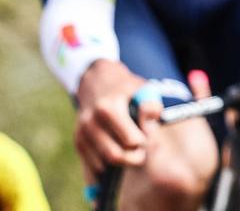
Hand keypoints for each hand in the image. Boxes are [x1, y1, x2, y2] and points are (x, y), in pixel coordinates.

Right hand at [73, 60, 155, 177]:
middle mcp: (91, 122)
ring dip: (121, 163)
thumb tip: (148, 130)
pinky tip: (119, 154)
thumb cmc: (126, 89)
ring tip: (132, 151)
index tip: (149, 136)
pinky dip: (108, 166)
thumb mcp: (143, 89)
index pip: (130, 141)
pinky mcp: (78, 141)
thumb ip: (151, 107)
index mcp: (108, 108)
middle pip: (115, 156)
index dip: (144, 142)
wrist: (97, 83)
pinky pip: (93, 165)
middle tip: (143, 151)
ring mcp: (81, 133)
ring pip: (103, 163)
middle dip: (133, 158)